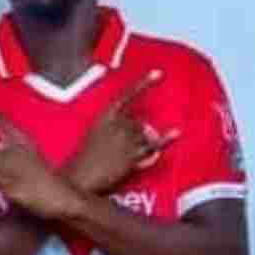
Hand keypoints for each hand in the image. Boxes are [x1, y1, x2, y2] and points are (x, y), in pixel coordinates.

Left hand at [0, 93, 85, 220]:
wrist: (67, 198)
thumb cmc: (51, 185)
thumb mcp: (35, 165)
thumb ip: (16, 160)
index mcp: (26, 142)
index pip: (3, 121)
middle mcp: (19, 150)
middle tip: (4, 174)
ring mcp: (15, 165)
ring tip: (12, 187)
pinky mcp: (11, 181)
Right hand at [64, 69, 178, 193]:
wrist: (79, 181)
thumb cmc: (83, 162)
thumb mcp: (94, 137)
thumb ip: (115, 129)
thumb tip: (142, 131)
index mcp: (103, 117)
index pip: (126, 96)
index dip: (143, 84)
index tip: (158, 73)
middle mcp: (116, 125)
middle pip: (139, 122)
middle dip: (136, 136)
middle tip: (120, 152)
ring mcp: (125, 139)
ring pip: (146, 135)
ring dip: (142, 145)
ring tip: (125, 158)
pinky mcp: (132, 154)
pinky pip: (154, 146)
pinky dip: (166, 140)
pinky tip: (175, 133)